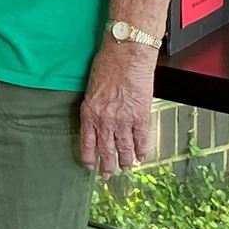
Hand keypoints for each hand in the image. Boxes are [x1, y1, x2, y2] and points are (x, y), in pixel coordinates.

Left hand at [79, 38, 157, 175]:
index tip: (90, 165)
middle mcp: (105, 120)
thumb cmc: (108, 63)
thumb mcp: (92, 87)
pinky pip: (141, 139)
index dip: (89, 156)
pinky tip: (141, 156)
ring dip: (124, 161)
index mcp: (89, 113)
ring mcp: (124, 120)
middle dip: (107, 165)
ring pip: (124, 148)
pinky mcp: (141, 116)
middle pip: (106, 150)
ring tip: (125, 168)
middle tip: (107, 175)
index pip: (87, 142)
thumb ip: (95, 106)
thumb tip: (99, 118)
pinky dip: (141, 150)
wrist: (127, 53)